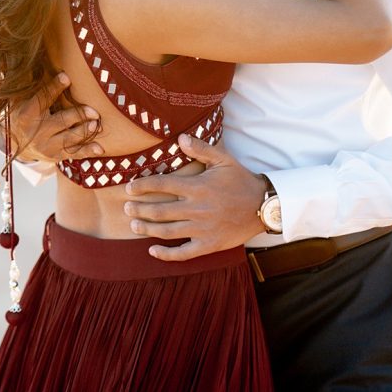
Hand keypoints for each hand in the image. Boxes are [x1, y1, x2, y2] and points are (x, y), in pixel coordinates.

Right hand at [10, 72, 103, 162]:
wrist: (14, 144)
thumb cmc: (22, 114)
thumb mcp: (19, 100)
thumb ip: (30, 86)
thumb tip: (36, 61)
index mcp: (26, 114)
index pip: (42, 99)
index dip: (54, 88)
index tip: (66, 77)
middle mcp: (36, 132)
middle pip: (60, 121)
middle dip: (77, 116)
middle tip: (94, 112)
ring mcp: (45, 146)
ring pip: (68, 139)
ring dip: (84, 132)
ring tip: (96, 125)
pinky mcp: (54, 156)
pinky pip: (73, 153)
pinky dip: (87, 151)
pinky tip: (100, 148)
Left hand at [121, 133, 266, 260]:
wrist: (264, 206)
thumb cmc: (241, 181)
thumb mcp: (224, 160)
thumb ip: (201, 148)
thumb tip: (180, 138)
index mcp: (197, 187)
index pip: (162, 185)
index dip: (142, 186)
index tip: (128, 188)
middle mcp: (197, 209)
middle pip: (159, 211)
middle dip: (139, 210)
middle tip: (126, 208)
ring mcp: (202, 229)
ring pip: (167, 231)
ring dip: (146, 229)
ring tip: (133, 226)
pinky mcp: (209, 245)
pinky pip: (183, 252)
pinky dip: (166, 254)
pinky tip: (152, 251)